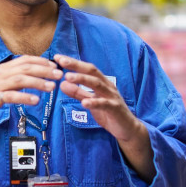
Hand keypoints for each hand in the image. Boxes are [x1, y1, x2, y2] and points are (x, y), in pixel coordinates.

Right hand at [0, 55, 62, 127]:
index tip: (55, 65)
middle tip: (59, 74)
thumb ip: (15, 78)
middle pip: (26, 68)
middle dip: (44, 70)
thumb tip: (33, 76)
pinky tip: (36, 101)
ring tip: (52, 87)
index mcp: (4, 68)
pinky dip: (25, 97)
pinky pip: (11, 96)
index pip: (25, 60)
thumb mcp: (2, 83)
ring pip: (20, 80)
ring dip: (38, 82)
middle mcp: (1, 73)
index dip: (41, 61)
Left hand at [53, 54, 154, 180]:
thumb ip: (78, 93)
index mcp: (101, 82)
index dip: (73, 63)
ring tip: (68, 77)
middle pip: (92, 72)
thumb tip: (62, 84)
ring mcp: (112, 96)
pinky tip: (84, 102)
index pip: (87, 69)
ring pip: (97, 84)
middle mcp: (107, 86)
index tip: (58, 58)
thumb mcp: (90, 101)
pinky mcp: (115, 108)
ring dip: (82, 79)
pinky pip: (104, 104)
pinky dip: (94, 102)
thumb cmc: (108, 113)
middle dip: (76, 66)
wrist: (127, 128)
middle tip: (61, 62)